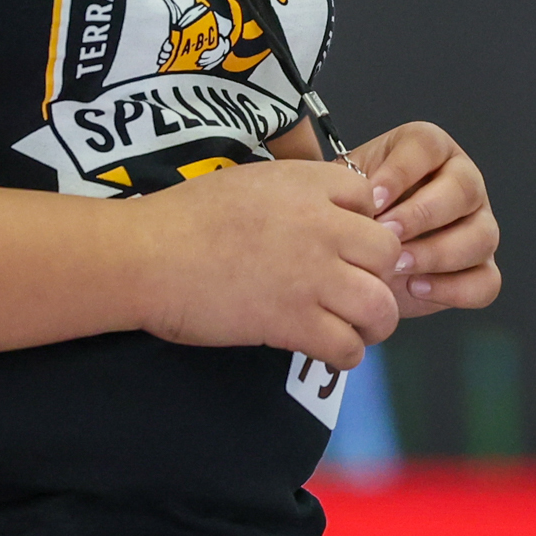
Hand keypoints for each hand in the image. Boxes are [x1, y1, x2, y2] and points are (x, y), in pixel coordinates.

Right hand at [136, 160, 406, 373]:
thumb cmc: (183, 218)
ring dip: (373, 321)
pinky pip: (348, 347)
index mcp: (306, 184)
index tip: (344, 245)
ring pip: (381, 305)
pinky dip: (344, 354)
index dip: (362, 225)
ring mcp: (311, 276)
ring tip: (352, 327)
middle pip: (389, 253)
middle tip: (356, 291)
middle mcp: (321, 227)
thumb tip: (317, 212)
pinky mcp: (293, 321)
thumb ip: (291, 193)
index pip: (371, 200)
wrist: (147, 255)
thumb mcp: (247, 181)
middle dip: (379, 275)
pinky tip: (325, 350)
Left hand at [347, 122, 501, 318]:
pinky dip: (452, 289)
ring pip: (482, 236)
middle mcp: (463, 182)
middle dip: (422, 214)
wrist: (359, 251)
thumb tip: (364, 209)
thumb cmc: (355, 210)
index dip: (401, 172)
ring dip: (437, 253)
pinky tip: (415, 288)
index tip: (371, 198)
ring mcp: (480, 225)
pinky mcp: (482, 269)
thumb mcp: (347, 189)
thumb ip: (353, 188)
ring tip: (396, 264)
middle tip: (386, 233)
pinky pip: (485, 282)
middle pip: (464, 188)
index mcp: (431, 150)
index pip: (427, 146)